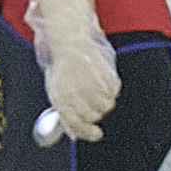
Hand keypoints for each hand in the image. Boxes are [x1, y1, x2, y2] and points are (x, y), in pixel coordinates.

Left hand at [33, 0, 123, 143]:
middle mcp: (75, 94)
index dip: (86, 133)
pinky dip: (111, 88)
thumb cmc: (61, 60)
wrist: (69, 36)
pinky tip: (103, 79)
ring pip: (106, 105)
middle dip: (94, 113)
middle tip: (93, 103)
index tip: (95, 134)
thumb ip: (64, 109)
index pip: (76, 125)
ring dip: (104, 100)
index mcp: (60, 98)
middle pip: (93, 116)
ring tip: (97, 89)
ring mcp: (91, 85)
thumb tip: (71, 128)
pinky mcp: (105, 75)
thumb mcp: (56, 88)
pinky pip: (114, 91)